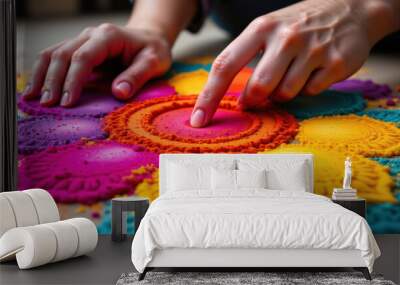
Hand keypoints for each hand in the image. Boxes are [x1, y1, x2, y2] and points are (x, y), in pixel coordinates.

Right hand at [23, 23, 171, 106]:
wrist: (150, 39)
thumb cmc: (153, 51)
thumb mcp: (154, 62)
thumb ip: (137, 76)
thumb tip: (118, 93)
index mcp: (109, 36)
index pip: (84, 57)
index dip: (73, 79)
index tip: (67, 102)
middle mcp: (91, 35)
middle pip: (63, 54)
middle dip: (53, 80)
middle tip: (48, 105)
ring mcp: (82, 40)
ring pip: (53, 53)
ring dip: (42, 75)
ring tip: (33, 98)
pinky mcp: (79, 49)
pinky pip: (55, 57)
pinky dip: (43, 72)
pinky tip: (36, 88)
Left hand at [191, 0, 398, 126]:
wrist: (351, 8)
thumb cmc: (299, 25)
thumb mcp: (269, 30)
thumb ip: (249, 60)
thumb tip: (238, 100)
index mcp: (261, 28)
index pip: (225, 66)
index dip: (209, 96)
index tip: (199, 120)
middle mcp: (285, 37)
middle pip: (258, 88)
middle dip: (255, 99)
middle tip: (260, 95)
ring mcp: (312, 49)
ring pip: (285, 94)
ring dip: (284, 93)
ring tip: (293, 72)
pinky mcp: (335, 63)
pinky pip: (311, 92)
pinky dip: (308, 88)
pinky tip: (314, 70)